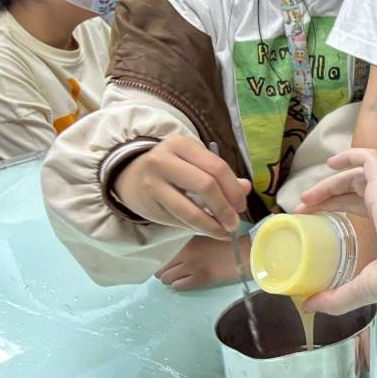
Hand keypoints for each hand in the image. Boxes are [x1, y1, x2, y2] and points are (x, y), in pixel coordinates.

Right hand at [113, 135, 249, 238]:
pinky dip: (196, 227)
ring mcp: (152, 183)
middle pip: (205, 186)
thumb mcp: (195, 162)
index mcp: (182, 145)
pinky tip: (206, 229)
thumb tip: (246, 188)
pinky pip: (178, 220)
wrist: (130, 175)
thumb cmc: (173, 167)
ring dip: (211, 225)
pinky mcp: (148, 204)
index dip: (233, 189)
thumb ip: (221, 174)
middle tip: (234, 222)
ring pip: (189, 209)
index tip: (241, 206)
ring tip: (224, 232)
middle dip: (224, 208)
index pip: (217, 167)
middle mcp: (164, 160)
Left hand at [155, 234, 249, 291]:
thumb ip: (189, 241)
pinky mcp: (198, 280)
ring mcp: (191, 266)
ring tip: (182, 276)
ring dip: (172, 278)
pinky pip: (178, 286)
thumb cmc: (230, 244)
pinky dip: (181, 285)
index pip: (161, 251)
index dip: (162, 257)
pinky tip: (189, 281)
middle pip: (160, 266)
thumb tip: (174, 250)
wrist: (247, 254)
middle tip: (174, 270)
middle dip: (164, 270)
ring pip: (165, 278)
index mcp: (187, 239)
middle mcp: (185, 252)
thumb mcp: (206, 236)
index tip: (166, 260)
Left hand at [298, 148, 376, 313]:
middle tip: (303, 206)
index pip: (367, 205)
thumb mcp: (365, 288)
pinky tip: (331, 163)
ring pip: (360, 174)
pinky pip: (370, 160)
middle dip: (329, 195)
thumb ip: (338, 297)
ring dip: (332, 182)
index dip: (339, 207)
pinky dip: (352, 155)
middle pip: (360, 189)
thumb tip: (309, 306)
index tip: (313, 218)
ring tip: (307, 196)